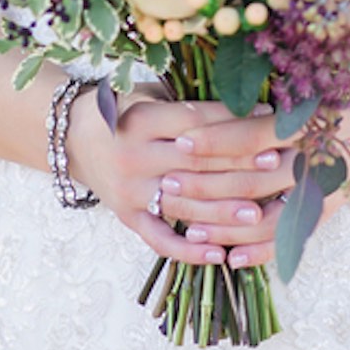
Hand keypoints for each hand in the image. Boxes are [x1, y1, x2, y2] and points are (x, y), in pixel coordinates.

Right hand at [66, 88, 292, 267]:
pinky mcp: (126, 218)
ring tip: (258, 212)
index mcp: (140, 120)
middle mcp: (133, 157)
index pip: (195, 121)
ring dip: (222, 210)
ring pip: (183, 204)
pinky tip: (221, 254)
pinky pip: (160, 239)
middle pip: (195, 164)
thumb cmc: (124, 111)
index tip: (268, 116)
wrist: (72, 139)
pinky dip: (190, 251)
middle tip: (276, 163)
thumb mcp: (149, 95)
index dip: (233, 119)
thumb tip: (247, 106)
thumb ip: (187, 103)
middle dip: (239, 164)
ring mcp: (129, 191)